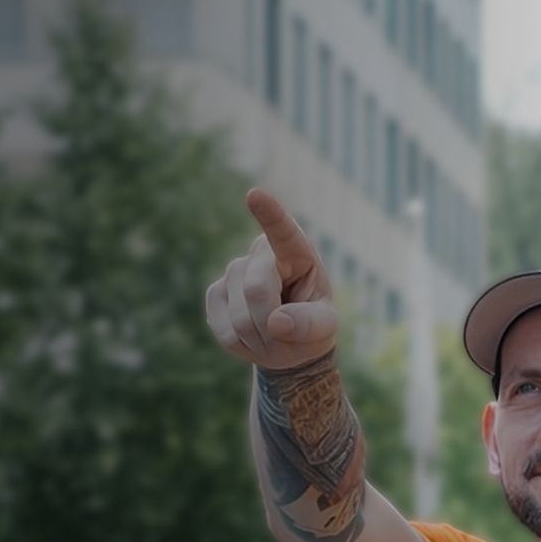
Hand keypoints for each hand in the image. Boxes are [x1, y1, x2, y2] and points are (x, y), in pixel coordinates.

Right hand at [204, 189, 340, 371]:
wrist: (288, 340)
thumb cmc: (313, 324)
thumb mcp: (326, 327)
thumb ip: (311, 324)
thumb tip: (277, 323)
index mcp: (295, 251)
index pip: (283, 231)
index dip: (269, 214)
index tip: (255, 195)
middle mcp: (260, 254)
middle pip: (255, 290)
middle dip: (272, 325)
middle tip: (287, 336)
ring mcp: (233, 271)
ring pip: (239, 316)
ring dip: (260, 339)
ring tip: (273, 336)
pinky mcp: (215, 294)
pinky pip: (224, 330)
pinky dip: (243, 346)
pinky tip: (254, 337)